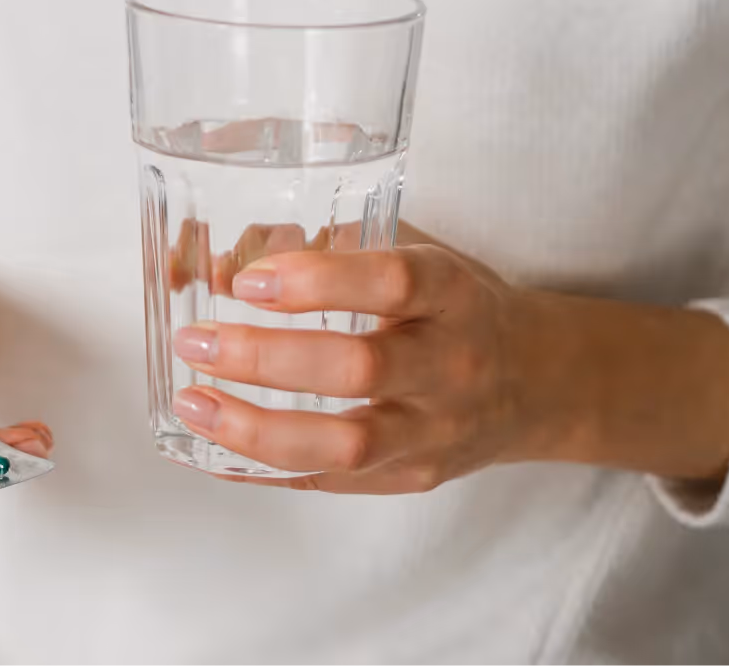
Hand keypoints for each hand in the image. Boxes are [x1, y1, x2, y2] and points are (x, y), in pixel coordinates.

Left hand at [171, 224, 728, 492]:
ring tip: (193, 404)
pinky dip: (265, 469)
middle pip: (359, 368)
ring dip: (256, 428)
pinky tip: (214, 448)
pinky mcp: (413, 477)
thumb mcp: (414, 253)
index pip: (394, 282)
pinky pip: (332, 483)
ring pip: (345, 443)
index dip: (318, 280)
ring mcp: (435, 430)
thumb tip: (214, 261)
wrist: (534, 382)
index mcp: (452, 293)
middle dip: (264, 357)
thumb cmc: (451, 307)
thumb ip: (325, 246)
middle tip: (196, 342)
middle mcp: (451, 364)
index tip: (248, 280)